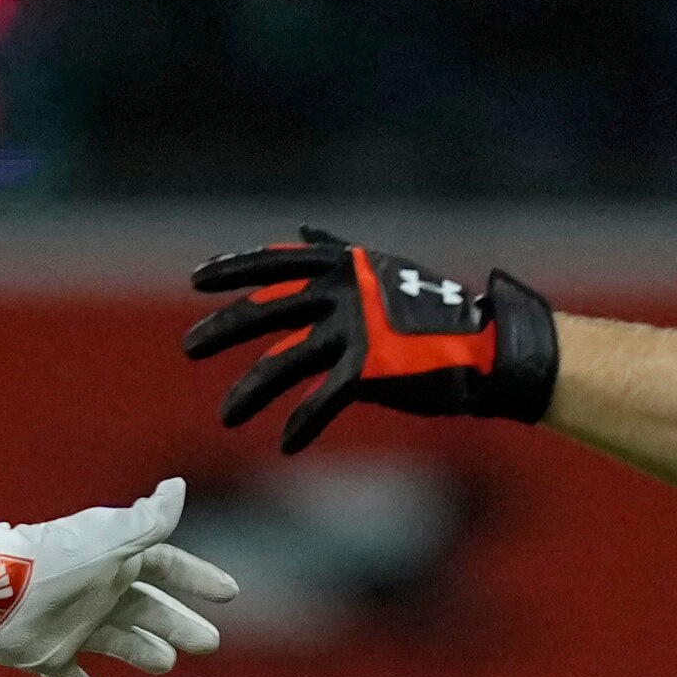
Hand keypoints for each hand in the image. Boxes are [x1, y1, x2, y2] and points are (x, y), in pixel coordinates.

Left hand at [0, 478, 238, 676]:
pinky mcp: (46, 653)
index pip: (167, 567)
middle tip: (208, 643)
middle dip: (178, 624)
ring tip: (164, 663)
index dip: (197, 578)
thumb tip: (177, 487)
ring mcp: (73, 625)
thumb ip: (150, 519)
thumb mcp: (113, 537)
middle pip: (147, 609)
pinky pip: (66, 675)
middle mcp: (98, 593)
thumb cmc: (61, 559)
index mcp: (116, 563)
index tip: (228, 593)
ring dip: (142, 652)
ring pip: (117, 641)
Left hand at [184, 228, 558, 451]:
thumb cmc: (433, 316)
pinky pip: (321, 400)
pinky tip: (287, 443)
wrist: (486, 350)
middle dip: (224, 328)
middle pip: (267, 309)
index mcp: (343, 264)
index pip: (274, 261)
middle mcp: (343, 289)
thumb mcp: (379, 271)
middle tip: (190, 346)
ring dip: (251, 391)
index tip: (198, 279)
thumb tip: (301, 233)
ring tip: (227, 416)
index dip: (234, 268)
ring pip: (284, 362)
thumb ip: (334, 259)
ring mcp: (355, 328)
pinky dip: (303, 423)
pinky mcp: (369, 368)